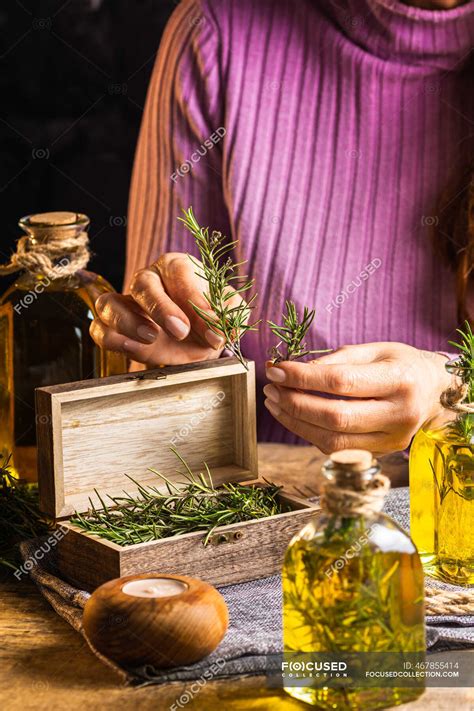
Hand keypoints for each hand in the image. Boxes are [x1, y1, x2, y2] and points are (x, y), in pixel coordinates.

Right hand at [90, 253, 239, 365]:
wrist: (196, 340)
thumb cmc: (210, 319)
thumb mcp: (229, 312)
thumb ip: (231, 313)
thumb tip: (223, 325)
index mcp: (176, 267)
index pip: (180, 274)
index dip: (196, 301)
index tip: (213, 330)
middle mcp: (148, 279)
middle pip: (143, 283)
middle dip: (161, 308)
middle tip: (181, 331)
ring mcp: (125, 303)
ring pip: (110, 303)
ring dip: (127, 321)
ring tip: (151, 339)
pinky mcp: (112, 328)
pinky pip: (99, 329)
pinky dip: (113, 339)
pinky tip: (134, 348)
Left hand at [263, 342, 452, 454]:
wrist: (436, 392)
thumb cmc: (401, 364)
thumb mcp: (374, 350)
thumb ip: (336, 360)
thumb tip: (293, 372)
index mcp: (400, 379)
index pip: (341, 383)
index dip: (303, 378)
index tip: (276, 370)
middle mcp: (400, 413)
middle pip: (335, 417)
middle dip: (295, 403)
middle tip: (271, 388)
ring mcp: (393, 438)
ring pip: (334, 440)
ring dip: (296, 422)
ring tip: (275, 402)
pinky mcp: (384, 452)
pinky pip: (338, 449)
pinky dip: (310, 433)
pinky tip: (294, 417)